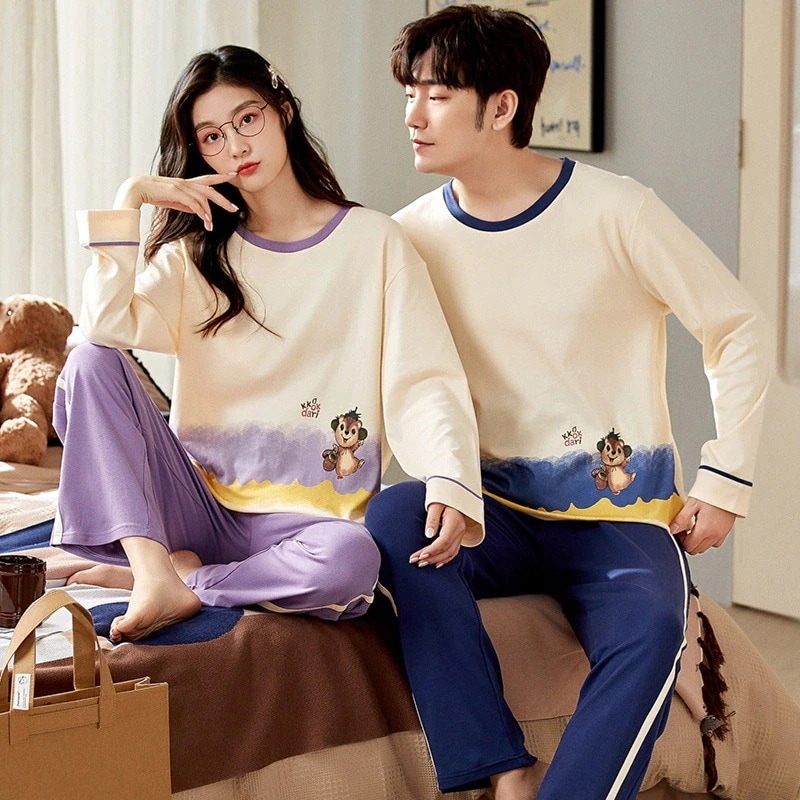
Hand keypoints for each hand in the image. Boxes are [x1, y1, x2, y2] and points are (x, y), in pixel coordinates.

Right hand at [114, 174, 238, 230]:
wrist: (137, 189)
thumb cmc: (154, 194)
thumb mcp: (174, 201)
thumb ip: (186, 205)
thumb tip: (198, 211)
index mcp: (186, 183)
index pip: (207, 178)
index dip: (220, 176)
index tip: (233, 174)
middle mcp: (186, 182)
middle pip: (210, 189)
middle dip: (223, 199)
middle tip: (235, 209)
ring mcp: (182, 186)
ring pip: (203, 198)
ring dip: (209, 213)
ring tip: (211, 226)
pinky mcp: (176, 192)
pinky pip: (194, 203)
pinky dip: (201, 212)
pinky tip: (205, 220)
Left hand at [408, 503, 466, 568]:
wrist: (455, 494)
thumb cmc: (443, 497)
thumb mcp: (435, 504)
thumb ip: (432, 519)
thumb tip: (428, 535)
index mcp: (454, 522)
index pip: (444, 541)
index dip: (432, 550)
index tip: (420, 556)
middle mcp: (459, 530)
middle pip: (446, 550)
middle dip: (431, 558)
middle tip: (416, 562)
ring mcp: (460, 534)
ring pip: (450, 553)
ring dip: (436, 560)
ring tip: (422, 564)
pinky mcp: (458, 536)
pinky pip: (453, 551)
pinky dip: (444, 559)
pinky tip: (435, 563)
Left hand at [669, 496, 736, 554]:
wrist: (727, 490)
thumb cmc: (710, 495)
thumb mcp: (691, 505)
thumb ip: (681, 519)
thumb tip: (672, 530)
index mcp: (704, 530)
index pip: (689, 546)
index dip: (681, 540)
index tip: (679, 531)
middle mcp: (714, 535)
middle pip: (697, 549)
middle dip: (688, 542)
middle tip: (684, 530)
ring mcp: (721, 534)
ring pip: (706, 547)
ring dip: (698, 542)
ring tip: (694, 528)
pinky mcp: (726, 531)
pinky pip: (715, 542)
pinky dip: (708, 539)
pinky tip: (704, 528)